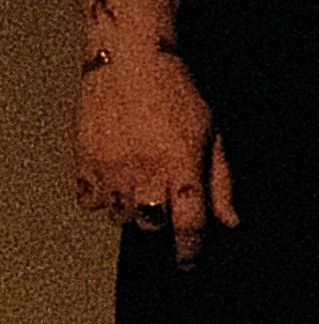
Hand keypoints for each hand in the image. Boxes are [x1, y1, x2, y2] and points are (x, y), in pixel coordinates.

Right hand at [74, 47, 237, 266]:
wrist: (130, 61)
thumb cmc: (176, 93)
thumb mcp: (211, 133)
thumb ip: (220, 181)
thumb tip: (229, 221)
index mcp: (181, 164)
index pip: (189, 222)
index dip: (190, 249)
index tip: (188, 262)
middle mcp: (145, 170)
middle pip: (152, 224)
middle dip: (162, 222)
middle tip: (164, 201)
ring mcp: (111, 167)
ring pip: (119, 216)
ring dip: (132, 210)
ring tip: (140, 183)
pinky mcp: (84, 161)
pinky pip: (89, 202)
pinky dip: (101, 200)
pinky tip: (114, 181)